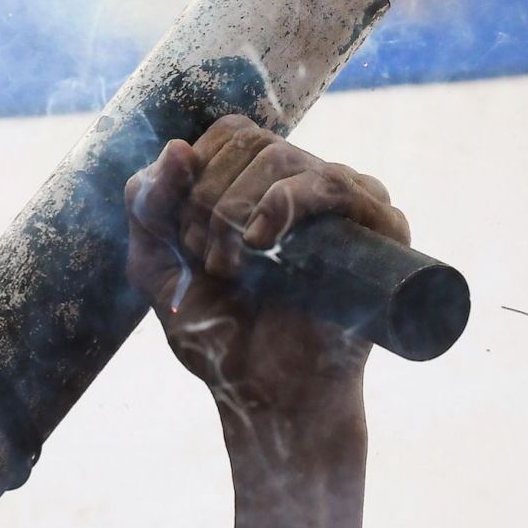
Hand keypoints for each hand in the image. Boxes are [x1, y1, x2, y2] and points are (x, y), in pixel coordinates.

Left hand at [124, 115, 409, 419]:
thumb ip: (147, 204)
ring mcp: (348, 202)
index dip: (191, 174)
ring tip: (228, 268)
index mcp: (264, 182)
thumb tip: (179, 146)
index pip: (229, 132)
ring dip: (231, 209)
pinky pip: (331, 183)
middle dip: (205, 198)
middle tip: (204, 261)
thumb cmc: (220, 332)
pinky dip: (283, 201)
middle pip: (249, 139)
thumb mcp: (156, 263)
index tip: (180, 238)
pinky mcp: (380, 228)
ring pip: (280, 156)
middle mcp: (309, 182)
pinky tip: (260, 241)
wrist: (266, 395)